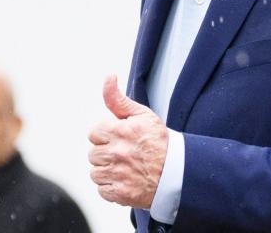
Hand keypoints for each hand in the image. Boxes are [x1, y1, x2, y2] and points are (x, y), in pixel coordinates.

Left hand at [88, 74, 168, 208]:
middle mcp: (117, 152)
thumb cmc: (159, 142)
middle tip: (126, 153)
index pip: (95, 132)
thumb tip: (109, 77)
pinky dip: (112, 186)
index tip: (121, 138)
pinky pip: (102, 189)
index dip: (107, 135)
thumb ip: (118, 99)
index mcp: (121, 131)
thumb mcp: (142, 115)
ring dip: (107, 170)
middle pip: (93, 153)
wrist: (177, 172)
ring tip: (126, 167)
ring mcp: (118, 174)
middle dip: (107, 152)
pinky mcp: (119, 192)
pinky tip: (126, 179)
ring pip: (95, 171)